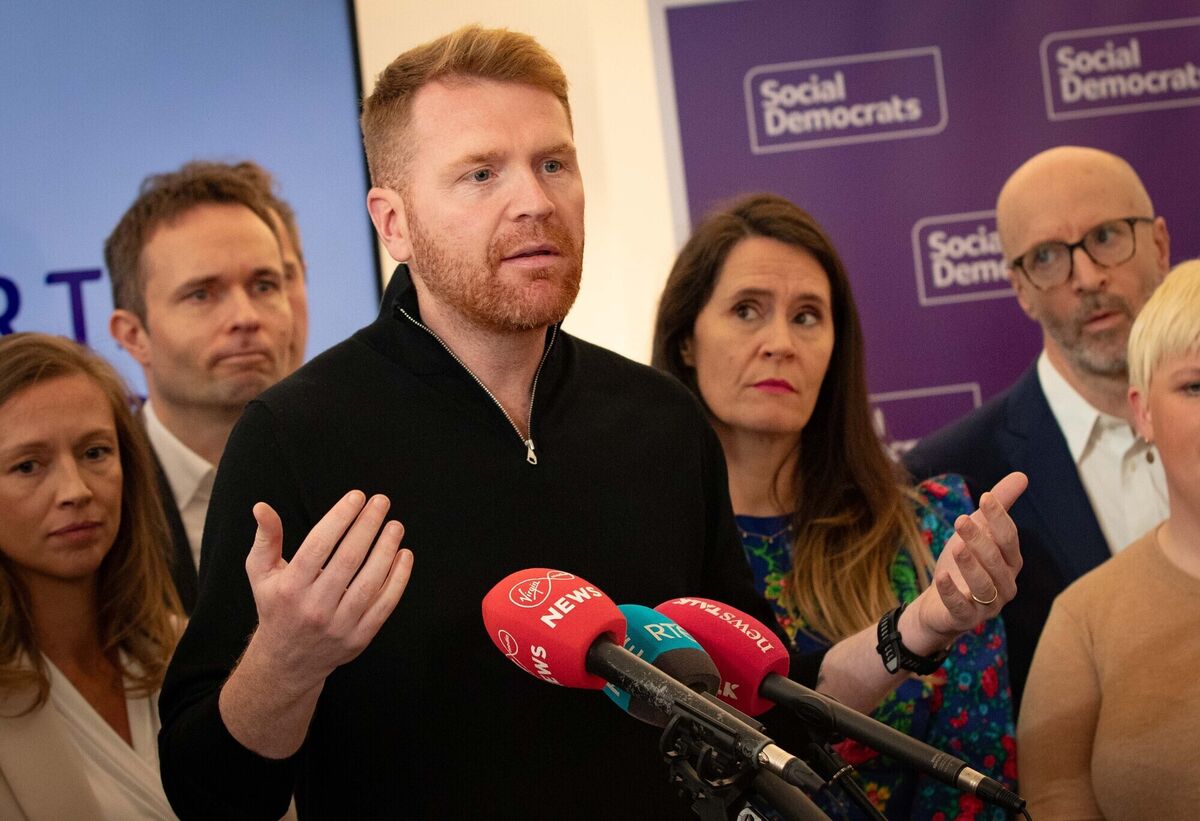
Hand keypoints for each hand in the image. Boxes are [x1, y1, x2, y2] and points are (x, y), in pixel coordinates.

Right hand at [245, 490, 414, 690]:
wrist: (287, 662)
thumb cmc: (276, 606)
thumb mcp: (261, 574)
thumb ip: (266, 539)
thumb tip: (262, 506)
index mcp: (290, 587)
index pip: (319, 545)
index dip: (340, 517)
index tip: (357, 496)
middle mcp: (314, 607)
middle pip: (348, 560)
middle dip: (368, 526)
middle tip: (381, 502)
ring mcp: (339, 625)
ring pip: (370, 582)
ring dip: (386, 550)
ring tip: (395, 526)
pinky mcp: (359, 638)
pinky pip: (384, 605)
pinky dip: (398, 579)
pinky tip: (404, 555)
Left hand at [904, 472, 1026, 649]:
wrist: (938, 605)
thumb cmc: (963, 564)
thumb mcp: (977, 532)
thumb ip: (999, 506)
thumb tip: (1022, 475)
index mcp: (1010, 562)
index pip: (1009, 539)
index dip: (999, 518)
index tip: (984, 497)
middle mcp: (1004, 585)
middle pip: (996, 561)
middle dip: (980, 540)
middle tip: (961, 519)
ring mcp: (987, 605)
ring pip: (984, 585)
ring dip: (970, 565)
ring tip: (957, 545)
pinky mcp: (965, 619)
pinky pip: (961, 606)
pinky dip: (951, 592)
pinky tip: (942, 575)